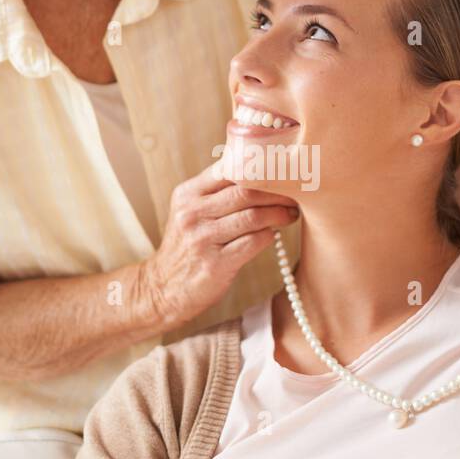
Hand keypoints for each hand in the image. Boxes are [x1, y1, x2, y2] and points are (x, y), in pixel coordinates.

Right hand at [142, 162, 299, 332]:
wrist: (163, 289)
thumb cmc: (187, 247)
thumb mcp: (190, 212)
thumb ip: (215, 192)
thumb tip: (258, 171)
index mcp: (187, 194)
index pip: (229, 170)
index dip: (260, 169)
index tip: (281, 173)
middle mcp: (192, 213)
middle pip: (245, 191)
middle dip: (277, 191)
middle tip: (295, 194)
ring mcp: (202, 239)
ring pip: (252, 216)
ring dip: (278, 214)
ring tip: (291, 214)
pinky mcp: (215, 264)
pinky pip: (253, 243)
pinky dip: (269, 236)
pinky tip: (274, 235)